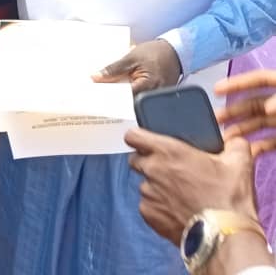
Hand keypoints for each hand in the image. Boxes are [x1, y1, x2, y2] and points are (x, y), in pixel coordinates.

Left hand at [92, 39, 181, 93]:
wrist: (174, 51)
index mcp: (147, 86)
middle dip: (111, 100)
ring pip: (131, 102)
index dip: (108, 96)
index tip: (95, 95)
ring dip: (118, 98)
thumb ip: (113, 69)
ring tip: (105, 93)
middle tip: (97, 95)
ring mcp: (155, 98)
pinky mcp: (155, 97)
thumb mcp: (131, 57)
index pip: (123, 97)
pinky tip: (118, 91)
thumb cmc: (155, 53)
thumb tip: (96, 77)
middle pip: (127, 103)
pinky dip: (127, 96)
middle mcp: (153, 96)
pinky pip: (137, 98)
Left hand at [126, 128, 257, 243]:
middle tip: (171, 171)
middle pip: (136, 160)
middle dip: (149, 163)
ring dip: (156, 187)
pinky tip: (177, 211)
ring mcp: (148, 192)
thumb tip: (234, 141)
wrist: (225, 235)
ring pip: (144, 184)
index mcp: (168, 151)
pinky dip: (158, 207)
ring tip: (180, 195)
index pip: (133, 136)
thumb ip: (233, 145)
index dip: (138, 137)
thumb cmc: (228, 198)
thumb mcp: (238, 163)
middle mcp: (152, 169)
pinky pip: (147, 205)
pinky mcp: (148, 213)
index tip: (146, 142)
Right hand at [216, 69, 275, 154]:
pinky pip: (268, 141)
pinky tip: (246, 151)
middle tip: (215, 120)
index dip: (236, 83)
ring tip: (225, 139)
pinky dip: (257, 146)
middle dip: (232, 111)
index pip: (258, 79)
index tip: (216, 89)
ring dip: (240, 130)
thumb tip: (266, 107)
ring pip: (257, 123)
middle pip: (252, 104)